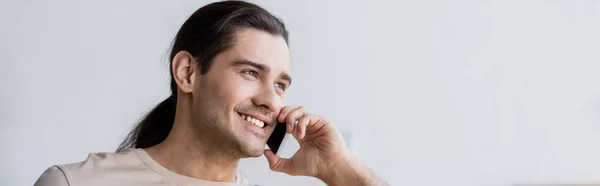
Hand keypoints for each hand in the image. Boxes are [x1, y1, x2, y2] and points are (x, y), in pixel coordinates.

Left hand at [264, 106, 387, 185]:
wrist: (329, 167)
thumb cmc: (315, 166)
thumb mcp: (290, 166)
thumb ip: (276, 162)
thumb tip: (265, 153)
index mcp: (301, 134)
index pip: (288, 119)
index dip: (280, 118)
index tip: (273, 124)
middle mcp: (308, 127)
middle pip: (293, 110)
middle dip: (284, 112)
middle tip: (279, 120)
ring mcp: (315, 123)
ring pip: (300, 110)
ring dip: (291, 116)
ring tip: (289, 129)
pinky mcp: (322, 122)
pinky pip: (308, 116)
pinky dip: (301, 123)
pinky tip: (300, 134)